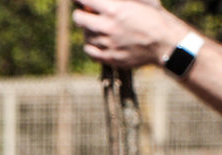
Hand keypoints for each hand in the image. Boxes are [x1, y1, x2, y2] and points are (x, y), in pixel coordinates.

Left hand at [73, 0, 190, 68]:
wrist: (167, 44)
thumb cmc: (156, 18)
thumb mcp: (142, 1)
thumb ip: (122, 0)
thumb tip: (103, 0)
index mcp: (115, 10)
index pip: (85, 0)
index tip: (78, 0)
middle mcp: (107, 27)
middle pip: (79, 19)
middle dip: (81, 14)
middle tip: (87, 13)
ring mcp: (106, 44)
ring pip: (85, 35)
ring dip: (89, 30)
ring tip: (100, 28)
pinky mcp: (108, 58)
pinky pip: (89, 51)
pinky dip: (91, 45)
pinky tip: (98, 41)